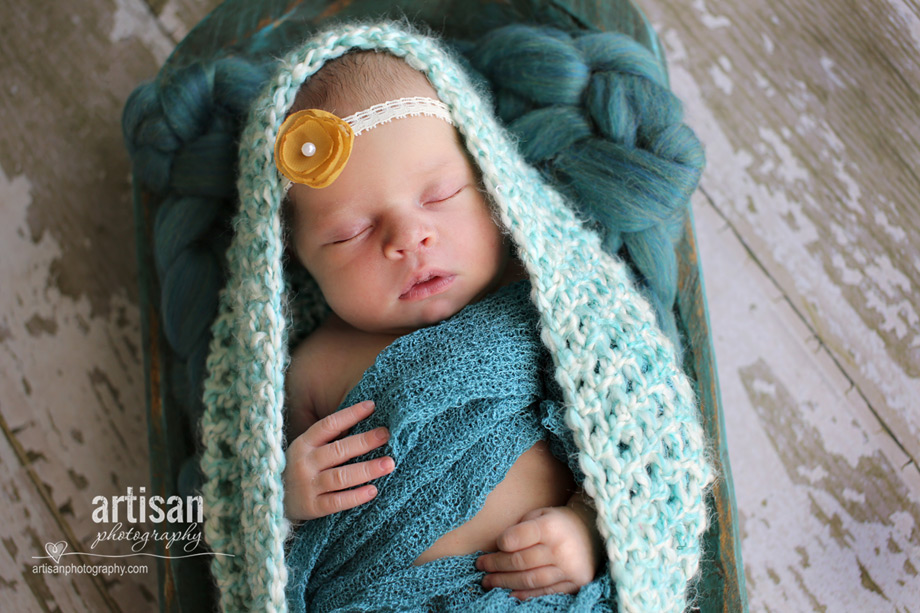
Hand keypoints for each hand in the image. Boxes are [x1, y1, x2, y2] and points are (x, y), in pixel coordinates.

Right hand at [283, 400, 395, 519]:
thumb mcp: (305, 450)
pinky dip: (355, 496)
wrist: (272, 502)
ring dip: (367, 469)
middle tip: (386, 434)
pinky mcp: (312, 507)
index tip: (372, 406)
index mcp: (303, 444)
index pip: (328, 425)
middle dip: (364, 441)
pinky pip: (337, 502)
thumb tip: (363, 418)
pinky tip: (373, 490)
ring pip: (341, 476)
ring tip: (389, 463)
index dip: (350, 414)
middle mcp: (304, 463)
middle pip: (338, 450)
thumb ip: (329, 438)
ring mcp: (307, 486)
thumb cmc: (297, 469)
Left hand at [476, 499, 603, 599]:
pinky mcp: (574, 583)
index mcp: (551, 526)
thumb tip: (499, 548)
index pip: (519, 538)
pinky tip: (509, 592)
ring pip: (530, 580)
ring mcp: (569, 569)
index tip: (494, 545)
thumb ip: (521, 528)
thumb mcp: (540, 513)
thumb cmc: (558, 522)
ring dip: (505, 582)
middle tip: (481, 566)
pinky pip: (544, 591)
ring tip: (488, 581)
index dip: (502, 543)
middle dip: (496, 565)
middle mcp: (561, 549)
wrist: (592, 532)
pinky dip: (525, 594)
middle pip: (521, 562)